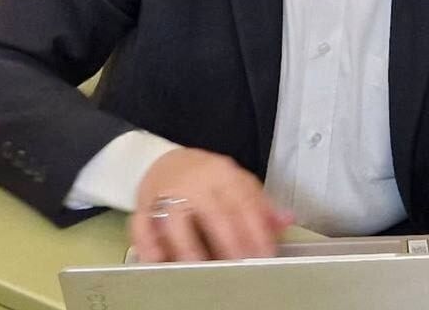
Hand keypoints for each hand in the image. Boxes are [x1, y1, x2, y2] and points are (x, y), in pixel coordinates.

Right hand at [129, 147, 292, 261]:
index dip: (256, 229)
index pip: (244, 201)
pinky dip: (147, 243)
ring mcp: (167, 193)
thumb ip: (261, 203)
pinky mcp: (143, 206)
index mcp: (223, 173)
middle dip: (230, 240)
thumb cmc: (206, 179)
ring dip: (188, 245)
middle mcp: (195, 182)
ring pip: (175, 219)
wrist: (164, 161)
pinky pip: (141, 225)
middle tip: (241, 266)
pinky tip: (159, 261)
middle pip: (213, 211)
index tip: (265, 253)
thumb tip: (287, 220)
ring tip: (200, 268)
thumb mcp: (236, 182)